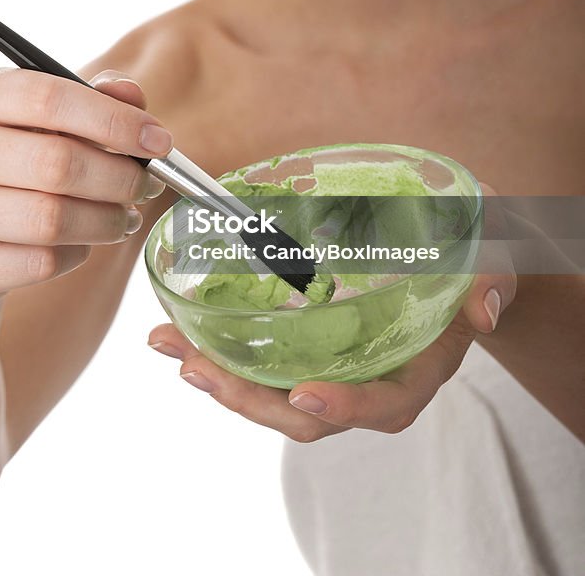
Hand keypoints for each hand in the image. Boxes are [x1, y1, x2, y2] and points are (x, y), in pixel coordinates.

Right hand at [0, 68, 171, 302]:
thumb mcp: (57, 120)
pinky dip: (75, 255)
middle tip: (148, 186)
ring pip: (50, 220)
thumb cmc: (24, 160)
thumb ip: (98, 99)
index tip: (159, 142)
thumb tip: (131, 94)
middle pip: (55, 163)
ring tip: (124, 217)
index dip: (113, 121)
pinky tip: (81, 244)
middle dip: (119, 179)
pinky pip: (38, 263)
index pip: (49, 97)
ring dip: (105, 221)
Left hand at [147, 184, 516, 441]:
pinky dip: (223, 351)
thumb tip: (485, 307)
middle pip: (308, 413)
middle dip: (250, 398)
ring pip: (276, 394)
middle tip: (197, 366)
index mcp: (417, 368)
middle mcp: (371, 378)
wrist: (459, 252)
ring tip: (173, 349)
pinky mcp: (312, 343)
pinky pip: (266, 362)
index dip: (345, 408)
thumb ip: (492, 278)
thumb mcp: (493, 257)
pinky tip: (183, 330)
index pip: (383, 405)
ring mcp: (337, 364)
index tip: (304, 394)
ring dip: (222, 377)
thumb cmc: (474, 256)